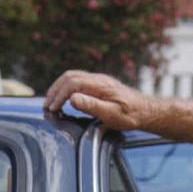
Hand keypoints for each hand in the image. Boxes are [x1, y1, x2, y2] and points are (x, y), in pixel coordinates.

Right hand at [42, 70, 160, 130]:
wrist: (146, 111)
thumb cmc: (130, 115)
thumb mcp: (112, 115)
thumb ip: (92, 106)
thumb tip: (72, 98)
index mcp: (100, 84)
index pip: (73, 83)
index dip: (59, 95)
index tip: (52, 109)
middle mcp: (98, 79)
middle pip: (69, 76)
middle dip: (55, 90)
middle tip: (46, 105)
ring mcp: (98, 81)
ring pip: (72, 77)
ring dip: (59, 88)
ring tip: (51, 102)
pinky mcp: (99, 85)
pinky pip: (78, 81)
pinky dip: (66, 88)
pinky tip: (64, 99)